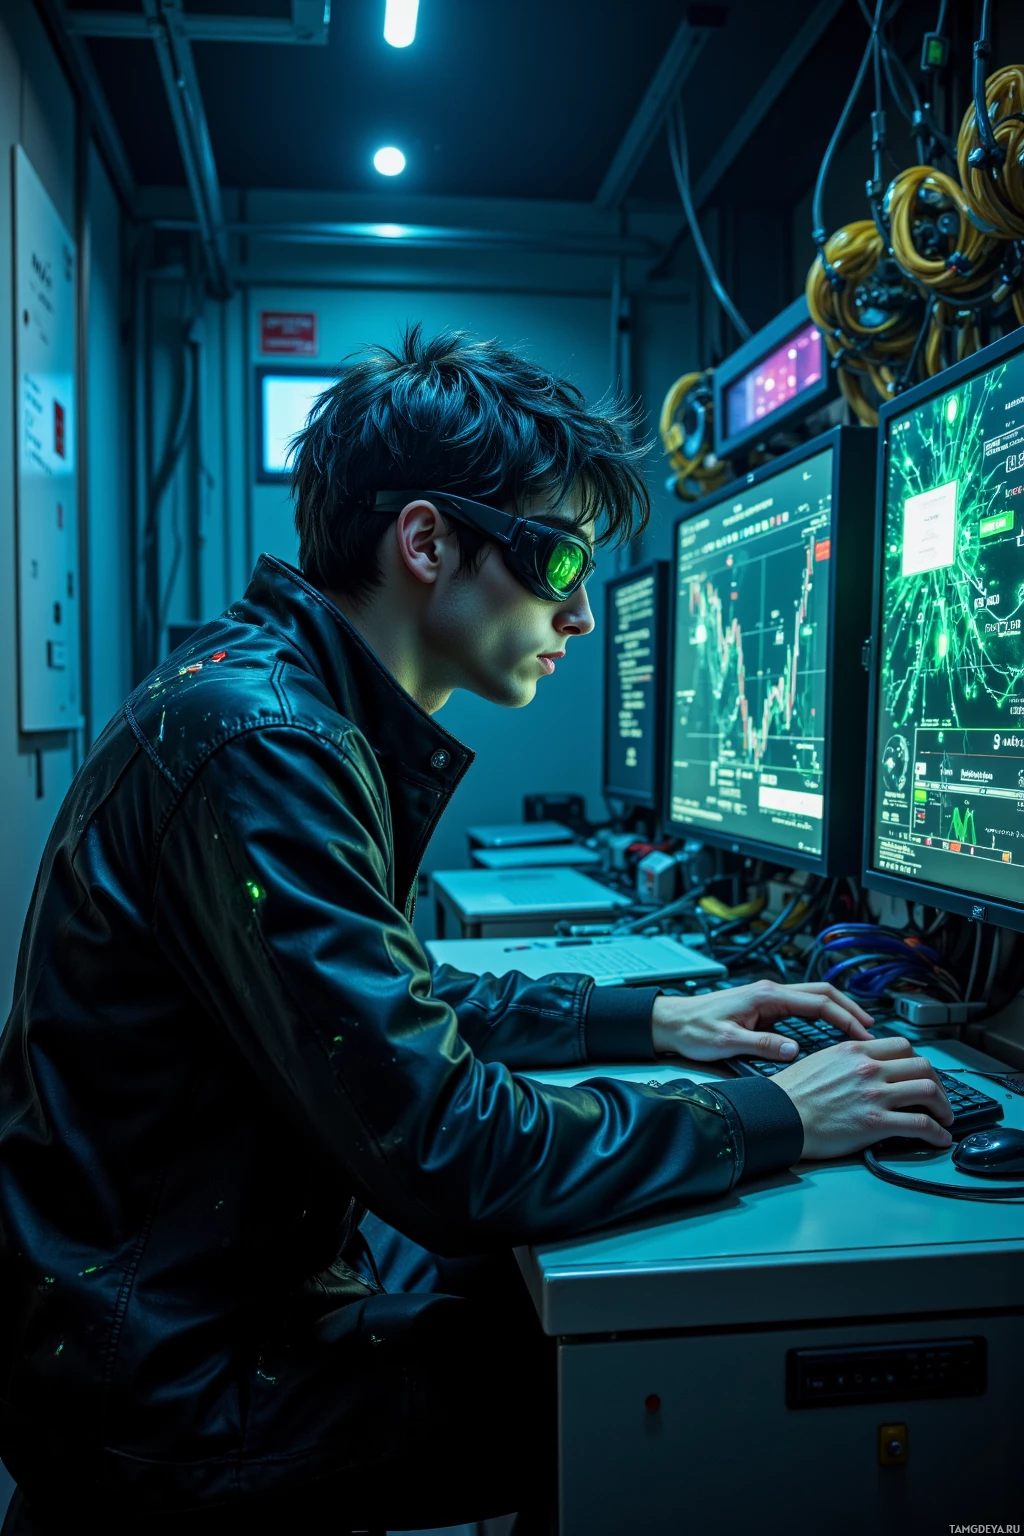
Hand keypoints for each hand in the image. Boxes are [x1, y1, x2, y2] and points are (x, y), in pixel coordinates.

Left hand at [650, 980, 873, 1062]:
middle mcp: (769, 992)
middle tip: (870, 1030)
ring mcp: (767, 998)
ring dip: (836, 1011)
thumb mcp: (726, 1040)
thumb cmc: (694, 1028)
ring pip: (812, 999)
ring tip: (857, 1029)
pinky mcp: (763, 1008)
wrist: (672, 1022)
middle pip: (821, 994)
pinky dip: (821, 1017)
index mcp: (765, 995)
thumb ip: (761, 1045)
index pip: (816, 1002)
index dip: (844, 1017)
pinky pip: (800, 1009)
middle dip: (848, 1009)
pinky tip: (828, 1032)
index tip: (862, 1034)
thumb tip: (793, 1051)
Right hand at [772, 1036, 953, 1158]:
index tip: (922, 1075)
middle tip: (939, 1098)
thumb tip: (869, 1066)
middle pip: (923, 1066)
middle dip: (938, 1084)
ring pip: (929, 1091)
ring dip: (944, 1107)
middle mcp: (869, 1068)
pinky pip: (921, 1125)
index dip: (919, 1063)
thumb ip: (850, 1060)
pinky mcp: (876, 1122)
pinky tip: (940, 1139)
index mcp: (855, 1051)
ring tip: (945, 1119)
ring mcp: (874, 1094)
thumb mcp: (822, 1060)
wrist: (779, 1116)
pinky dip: (938, 1133)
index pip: (903, 1046)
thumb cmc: (793, 1093)